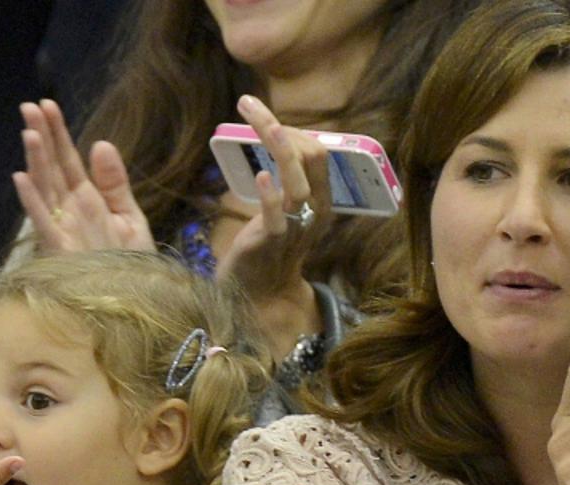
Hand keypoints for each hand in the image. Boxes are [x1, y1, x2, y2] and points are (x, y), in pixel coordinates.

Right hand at [12, 99, 154, 254]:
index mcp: (87, 200)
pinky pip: (44, 223)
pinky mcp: (61, 251)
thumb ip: (114, 182)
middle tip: (29, 106)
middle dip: (42, 138)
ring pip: (45, 189)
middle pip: (52, 169)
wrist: (140, 300)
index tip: (47, 105)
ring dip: (36, 161)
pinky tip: (22, 178)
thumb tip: (100, 143)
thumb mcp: (129, 217)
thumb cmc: (132, 265)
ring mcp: (63, 229)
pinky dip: (33, 201)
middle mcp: (70, 211)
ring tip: (28, 132)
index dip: (58, 133)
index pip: (68, 160)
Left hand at [217, 95, 333, 304]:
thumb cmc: (270, 247)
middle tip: (248, 105)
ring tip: (260, 121)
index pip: (319, 151)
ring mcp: (296, 226)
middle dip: (279, 126)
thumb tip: (275, 137)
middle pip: (313, 157)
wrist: (261, 294)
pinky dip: (270, 194)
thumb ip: (288, 180)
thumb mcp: (287, 210)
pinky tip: (260, 174)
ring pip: (298, 181)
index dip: (293, 128)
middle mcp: (316, 210)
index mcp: (321, 199)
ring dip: (277, 146)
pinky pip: (277, 216)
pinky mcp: (272, 242)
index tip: (264, 117)